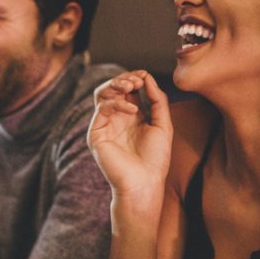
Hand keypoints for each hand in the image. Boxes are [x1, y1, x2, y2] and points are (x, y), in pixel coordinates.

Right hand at [87, 70, 172, 199]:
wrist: (144, 182)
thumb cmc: (155, 159)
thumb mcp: (163, 124)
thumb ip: (157, 100)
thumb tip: (147, 77)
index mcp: (132, 116)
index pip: (128, 88)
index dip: (135, 78)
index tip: (145, 76)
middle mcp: (116, 118)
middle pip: (112, 87)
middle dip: (124, 78)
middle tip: (136, 80)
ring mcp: (105, 125)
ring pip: (101, 93)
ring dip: (115, 84)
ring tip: (130, 85)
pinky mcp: (96, 133)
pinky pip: (101, 109)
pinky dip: (116, 103)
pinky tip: (132, 110)